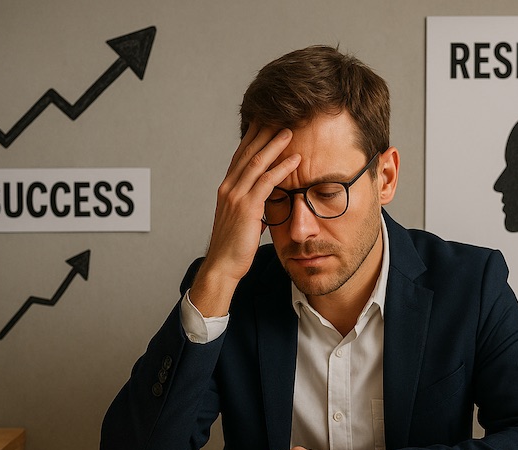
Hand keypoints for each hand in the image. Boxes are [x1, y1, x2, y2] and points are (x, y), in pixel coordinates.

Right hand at [189, 125, 300, 316]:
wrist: (223, 266)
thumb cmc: (235, 246)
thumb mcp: (243, 220)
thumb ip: (253, 206)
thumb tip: (266, 202)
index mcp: (227, 188)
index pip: (241, 155)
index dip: (254, 137)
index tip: (267, 121)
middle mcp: (228, 187)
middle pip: (247, 152)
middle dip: (264, 132)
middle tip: (280, 115)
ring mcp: (236, 196)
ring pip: (256, 162)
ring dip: (274, 144)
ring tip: (290, 130)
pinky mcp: (246, 208)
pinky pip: (266, 182)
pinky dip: (281, 168)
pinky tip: (295, 159)